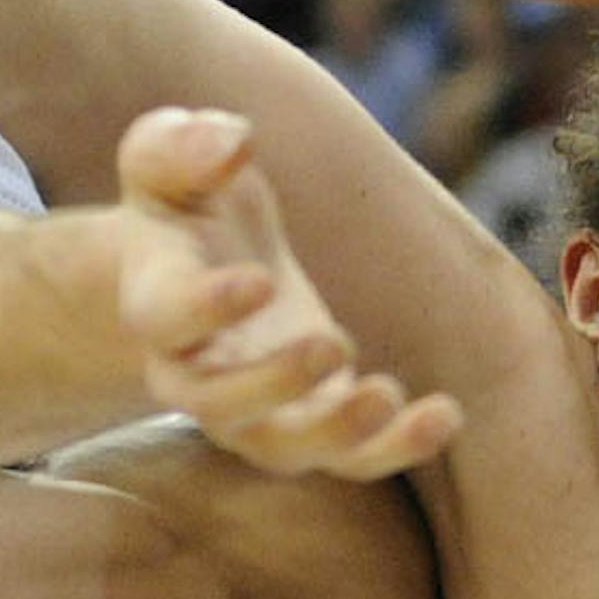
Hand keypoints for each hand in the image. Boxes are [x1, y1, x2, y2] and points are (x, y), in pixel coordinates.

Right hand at [117, 107, 460, 480]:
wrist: (199, 264)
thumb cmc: (186, 201)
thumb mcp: (167, 159)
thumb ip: (185, 145)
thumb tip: (231, 141)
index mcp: (154, 298)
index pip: (166, 316)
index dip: (207, 307)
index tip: (261, 279)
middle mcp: (193, 371)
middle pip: (219, 405)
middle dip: (274, 383)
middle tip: (330, 343)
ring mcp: (251, 409)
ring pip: (283, 446)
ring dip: (337, 433)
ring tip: (388, 395)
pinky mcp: (309, 421)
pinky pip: (347, 457)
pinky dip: (395, 447)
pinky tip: (444, 415)